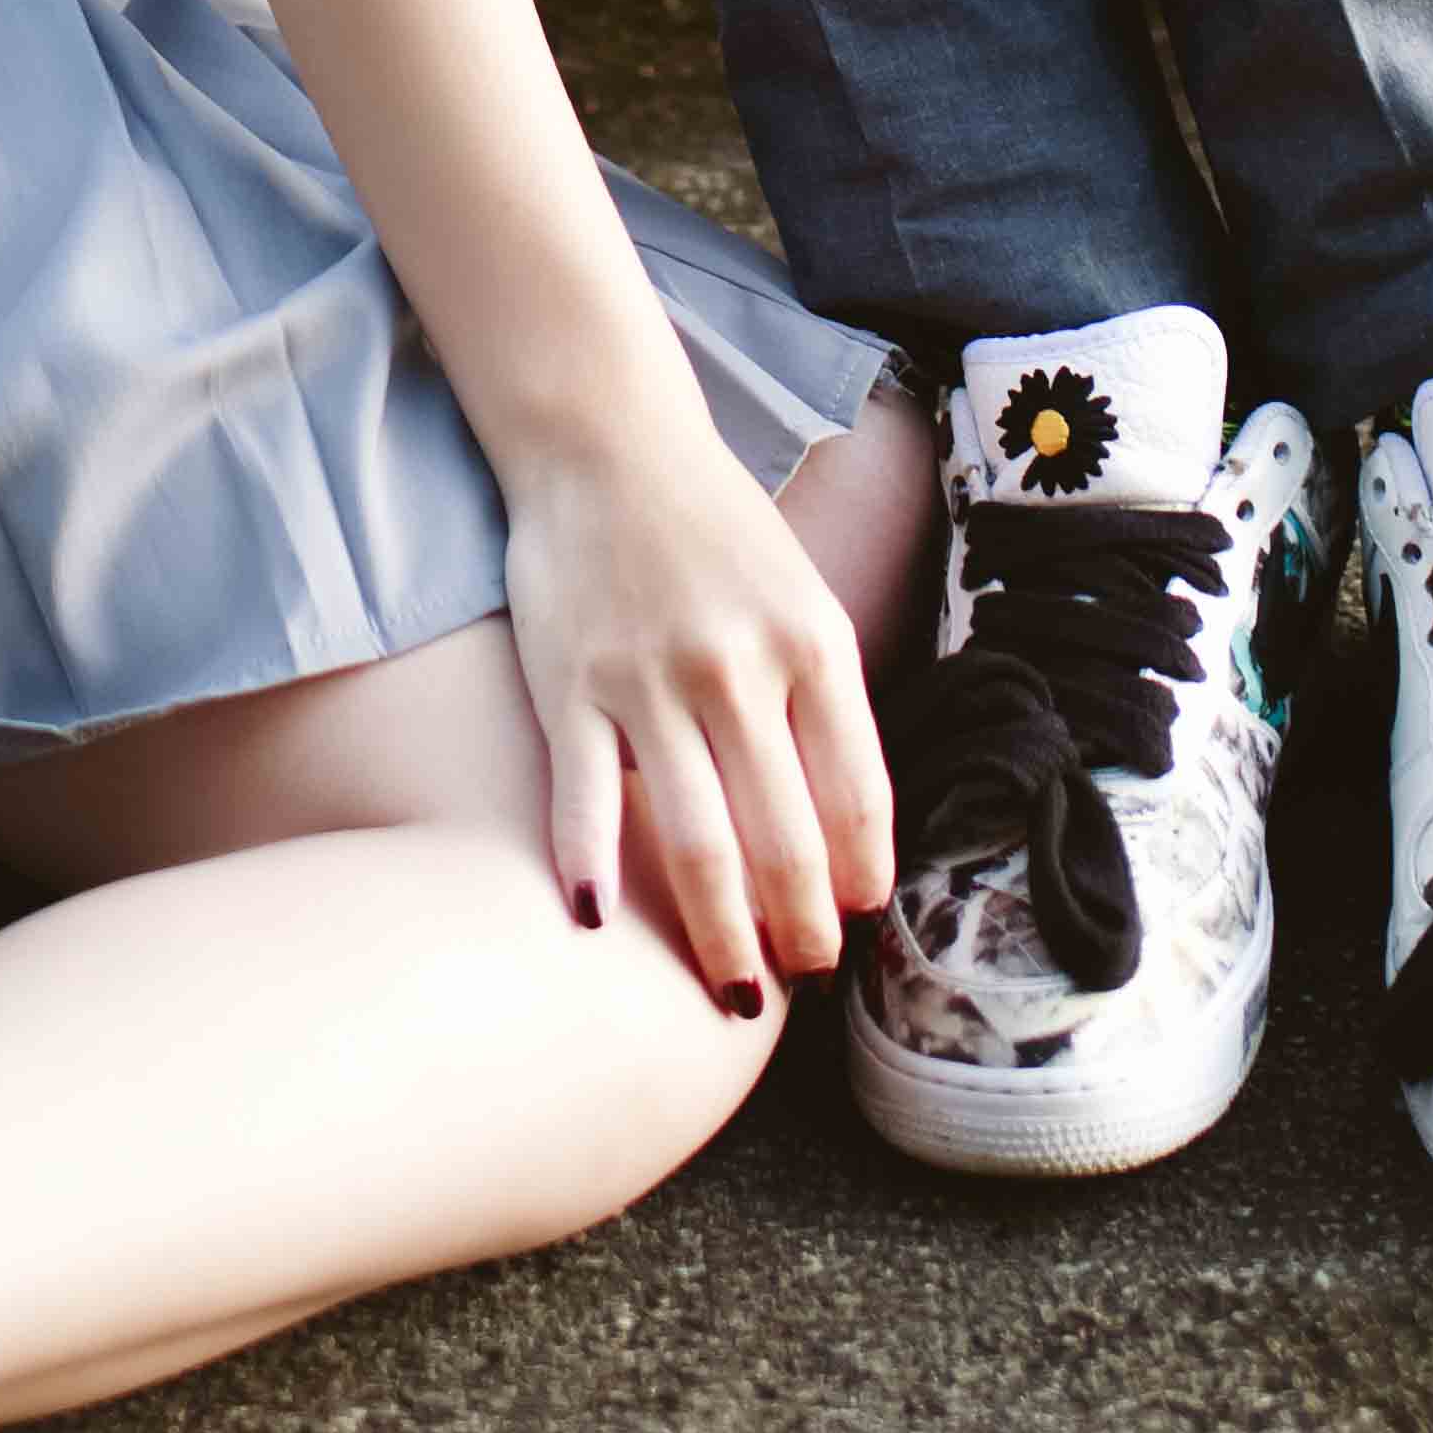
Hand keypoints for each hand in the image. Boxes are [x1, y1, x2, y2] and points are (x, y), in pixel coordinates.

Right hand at [500, 413, 893, 1000]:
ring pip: (697, 843)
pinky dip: (590, 871)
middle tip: (800, 979)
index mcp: (813, 643)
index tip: (853, 927)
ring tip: (733, 992)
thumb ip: (823, 702)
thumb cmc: (714, 531)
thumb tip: (850, 836)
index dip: (861, 880)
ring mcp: (651, 679)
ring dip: (720, 936)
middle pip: (785, 840)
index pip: (858, 795)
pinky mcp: (571, 685)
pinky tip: (597, 926)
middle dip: (800, 932)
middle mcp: (740, 666)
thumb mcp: (800, 597)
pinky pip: (586, 801)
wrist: (605, 440)